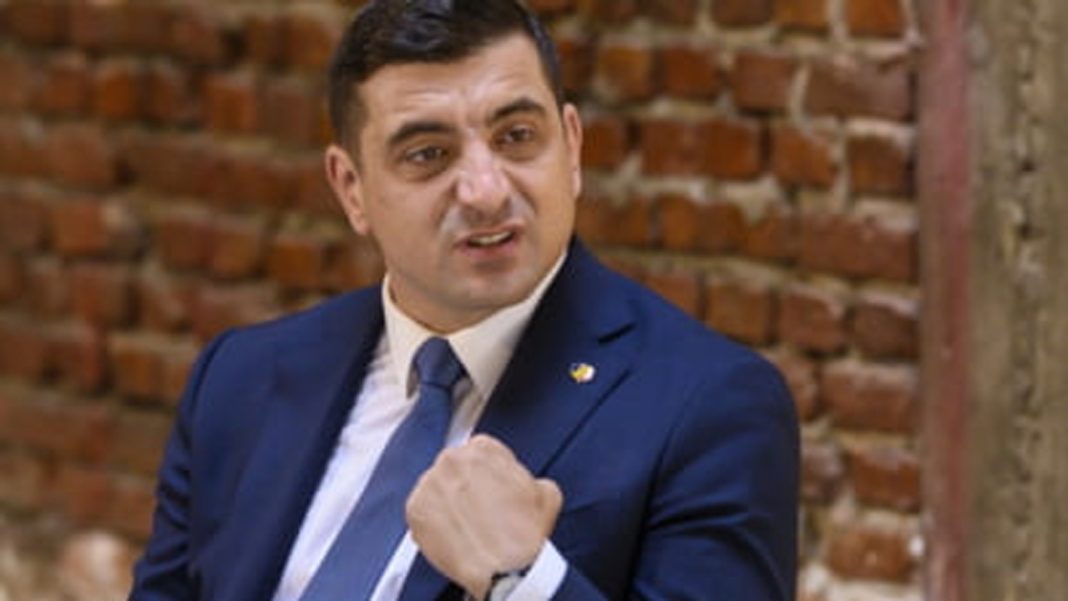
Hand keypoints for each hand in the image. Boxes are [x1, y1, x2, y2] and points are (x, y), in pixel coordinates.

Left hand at [406, 434, 562, 599]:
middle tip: (480, 509)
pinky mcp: (414, 510)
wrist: (502, 571)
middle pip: (456, 468)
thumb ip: (530, 478)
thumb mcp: (547, 494)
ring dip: (448, 502)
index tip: (492, 488)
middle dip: (466, 485)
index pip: (480, 451)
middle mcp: (451, 460)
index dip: (489, 473)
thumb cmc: (525, 534)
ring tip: (466, 526)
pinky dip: (434, 522)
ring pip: (437, 488)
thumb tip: (526, 484)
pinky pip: (422, 511)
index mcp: (482, 448)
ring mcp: (429, 484)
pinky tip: (453, 534)